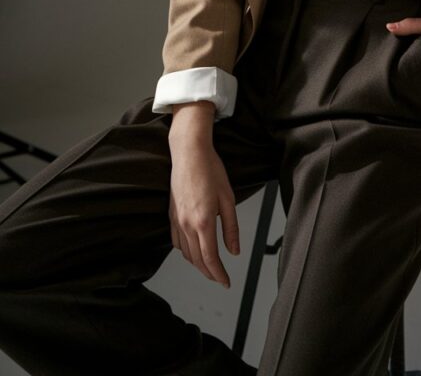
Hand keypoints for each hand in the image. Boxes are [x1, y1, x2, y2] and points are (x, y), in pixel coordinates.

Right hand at [168, 107, 239, 286]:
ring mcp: (176, 220)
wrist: (189, 152)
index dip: (219, 275)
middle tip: (220, 278)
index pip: (210, 259)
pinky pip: (176, 241)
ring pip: (185, 253)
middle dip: (209, 273)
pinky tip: (193, 249)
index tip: (226, 282)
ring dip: (197, 263)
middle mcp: (187, 224)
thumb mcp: (228, 199)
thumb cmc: (211, 170)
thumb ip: (231, 228)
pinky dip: (185, 251)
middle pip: (196, 260)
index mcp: (204, 222)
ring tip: (210, 266)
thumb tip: (234, 251)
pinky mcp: (171, 214)